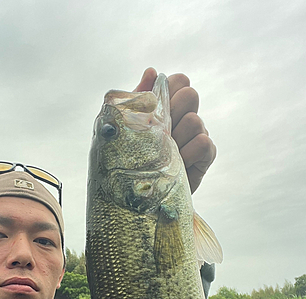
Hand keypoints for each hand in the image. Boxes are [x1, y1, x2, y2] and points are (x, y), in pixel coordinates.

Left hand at [135, 68, 216, 192]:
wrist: (134, 196)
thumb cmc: (127, 159)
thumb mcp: (124, 127)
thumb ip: (137, 99)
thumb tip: (151, 71)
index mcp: (166, 106)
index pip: (179, 80)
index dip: (169, 89)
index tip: (155, 108)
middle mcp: (183, 118)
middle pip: (191, 95)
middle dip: (172, 112)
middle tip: (159, 133)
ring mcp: (195, 136)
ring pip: (196, 120)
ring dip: (176, 138)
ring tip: (163, 155)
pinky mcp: (205, 157)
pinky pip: (204, 143)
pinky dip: (188, 154)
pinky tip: (176, 165)